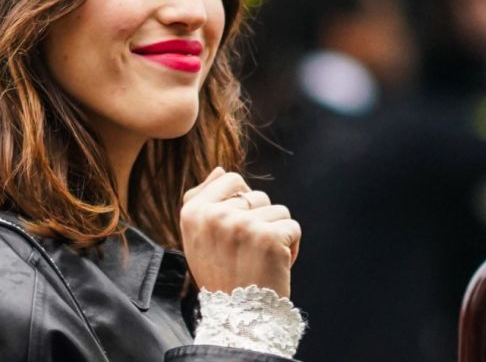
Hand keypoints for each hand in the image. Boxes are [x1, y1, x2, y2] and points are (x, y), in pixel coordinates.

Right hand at [179, 167, 300, 296]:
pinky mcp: (268, 236)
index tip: (236, 229)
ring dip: (276, 233)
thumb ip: (203, 200)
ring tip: (261, 258)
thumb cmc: (220, 274)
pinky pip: (292, 226)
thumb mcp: (198, 237)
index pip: (229, 178)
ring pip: (277, 210)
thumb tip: (219, 169)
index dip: (241, 201)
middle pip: (256, 195)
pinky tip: (276, 264)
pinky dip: (291, 246)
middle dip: (260, 220)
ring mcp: (242, 224)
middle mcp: (215, 214)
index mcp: (193, 211)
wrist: (239, 316)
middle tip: (247, 251)